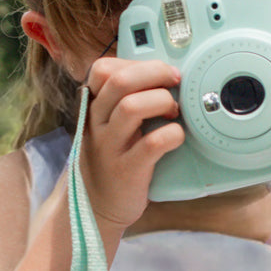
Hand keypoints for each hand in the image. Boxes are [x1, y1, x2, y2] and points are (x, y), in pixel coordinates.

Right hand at [78, 56, 184, 233]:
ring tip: (174, 111)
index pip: (103, 69)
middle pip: (120, 81)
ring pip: (132, 107)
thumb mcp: (108, 127)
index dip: (134, 63)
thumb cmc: (111, 161)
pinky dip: (171, 134)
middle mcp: (97, 123)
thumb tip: (163, 77)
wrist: (95, 207)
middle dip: (154, 73)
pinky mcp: (127, 170)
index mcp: (94, 108)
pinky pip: (152, 144)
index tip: (158, 70)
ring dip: (161, 101)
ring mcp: (110, 147)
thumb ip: (125, 101)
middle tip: (175, 81)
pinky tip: (176, 136)